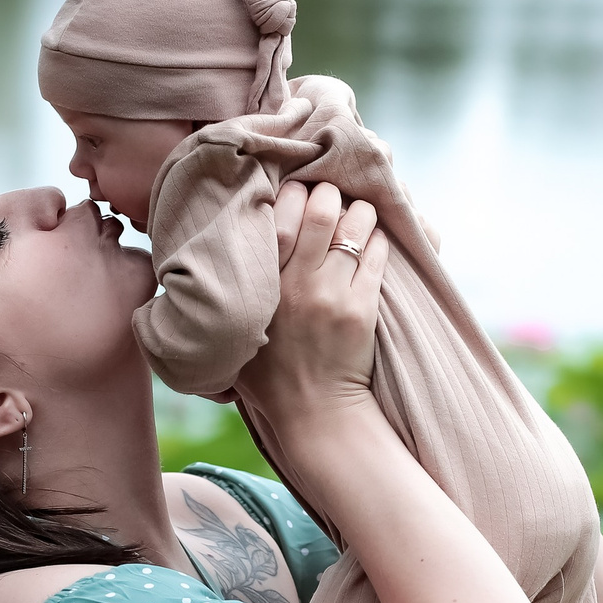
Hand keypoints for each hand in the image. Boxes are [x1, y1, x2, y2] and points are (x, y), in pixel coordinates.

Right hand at [235, 181, 388, 422]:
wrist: (314, 413)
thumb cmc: (270, 373)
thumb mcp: (238, 329)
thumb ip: (234, 289)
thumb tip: (223, 252)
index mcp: (264, 286)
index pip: (280, 216)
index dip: (294, 192)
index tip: (299, 190)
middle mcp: (297, 285)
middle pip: (321, 211)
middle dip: (331, 192)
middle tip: (334, 194)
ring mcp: (333, 295)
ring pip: (355, 227)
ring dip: (361, 212)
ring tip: (359, 213)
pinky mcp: (363, 309)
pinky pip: (377, 256)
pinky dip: (379, 241)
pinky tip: (375, 241)